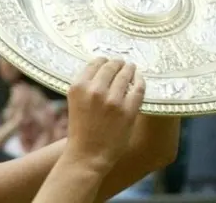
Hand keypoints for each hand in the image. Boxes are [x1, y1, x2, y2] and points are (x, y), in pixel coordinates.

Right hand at [65, 58, 144, 172]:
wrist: (87, 155)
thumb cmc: (81, 130)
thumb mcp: (75, 102)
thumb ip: (86, 86)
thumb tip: (103, 70)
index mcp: (78, 87)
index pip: (95, 63)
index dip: (104, 60)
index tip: (109, 61)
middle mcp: (94, 90)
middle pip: (111, 66)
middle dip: (118, 63)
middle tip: (123, 63)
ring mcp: (112, 100)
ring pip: (126, 75)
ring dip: (130, 69)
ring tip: (132, 68)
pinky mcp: (127, 110)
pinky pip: (138, 89)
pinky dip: (140, 81)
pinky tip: (139, 80)